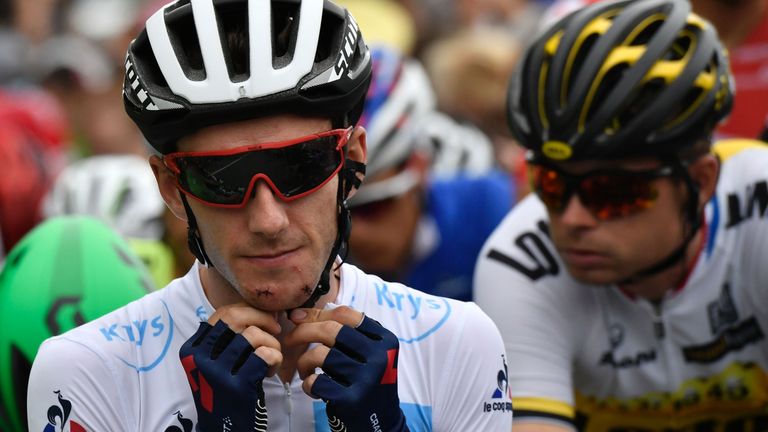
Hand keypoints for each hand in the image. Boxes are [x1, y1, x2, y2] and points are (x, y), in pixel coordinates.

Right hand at [179, 304, 282, 431]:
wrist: (222, 430)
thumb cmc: (225, 392)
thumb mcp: (214, 363)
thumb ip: (228, 338)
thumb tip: (263, 310)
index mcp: (192, 349)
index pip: (222, 314)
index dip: (248, 311)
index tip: (263, 319)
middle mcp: (199, 359)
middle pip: (235, 317)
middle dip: (261, 317)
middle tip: (275, 327)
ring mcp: (217, 373)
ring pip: (253, 335)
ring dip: (271, 342)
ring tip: (272, 356)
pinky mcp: (237, 387)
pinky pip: (265, 354)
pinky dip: (275, 358)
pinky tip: (271, 371)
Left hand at [287, 306, 408, 431]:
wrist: (381, 423)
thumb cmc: (366, 383)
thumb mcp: (368, 354)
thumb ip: (346, 333)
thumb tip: (300, 315)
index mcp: (385, 340)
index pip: (347, 315)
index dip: (317, 313)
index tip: (297, 317)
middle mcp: (379, 357)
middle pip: (331, 330)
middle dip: (303, 332)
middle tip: (289, 340)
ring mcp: (366, 379)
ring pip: (320, 355)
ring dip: (303, 362)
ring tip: (305, 371)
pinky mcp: (351, 400)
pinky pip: (316, 381)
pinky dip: (308, 383)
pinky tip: (314, 388)